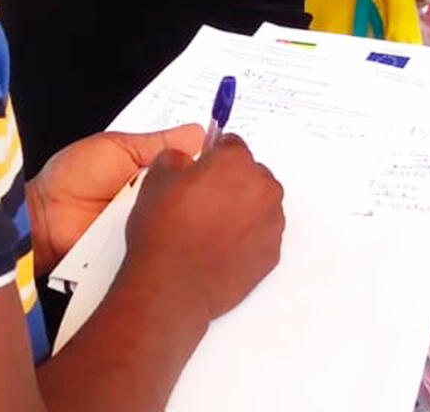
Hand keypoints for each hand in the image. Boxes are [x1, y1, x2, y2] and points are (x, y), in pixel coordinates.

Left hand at [27, 123, 203, 272]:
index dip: (206, 163)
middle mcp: (155, 199)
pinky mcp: (145, 249)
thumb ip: (158, 142)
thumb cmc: (73, 177)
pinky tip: (172, 231)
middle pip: (192, 194)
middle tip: (208, 185)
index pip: (190, 166)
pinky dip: (168, 237)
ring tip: (189, 209)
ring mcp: (151, 226)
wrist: (45, 219)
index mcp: (150, 171)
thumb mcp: (118, 148)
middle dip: (199, 189)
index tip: (224, 158)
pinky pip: (166, 243)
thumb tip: (198, 132)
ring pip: (183, 220)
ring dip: (183, 214)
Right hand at [123, 135, 284, 321]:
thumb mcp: (156, 178)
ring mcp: (272, 222)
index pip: (232, 144)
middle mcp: (262, 188)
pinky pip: (261, 234)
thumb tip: (185, 160)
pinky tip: (219, 246)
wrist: (173, 286)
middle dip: (230, 183)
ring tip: (208, 228)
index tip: (204, 166)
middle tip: (201, 201)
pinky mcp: (272, 252)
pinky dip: (246, 236)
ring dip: (240, 209)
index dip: (213, 156)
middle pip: (250, 174)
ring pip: (258, 204)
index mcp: (236, 162)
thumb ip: (176, 157)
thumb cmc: (166, 234)